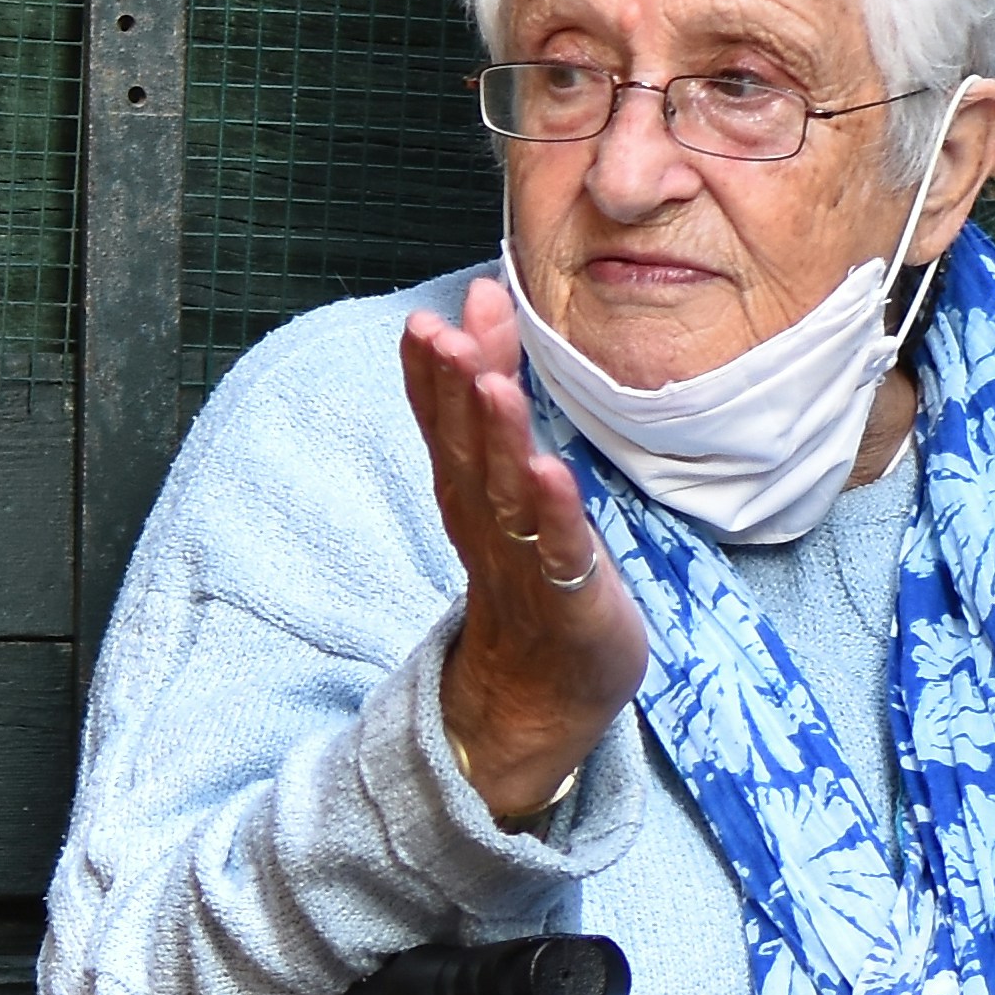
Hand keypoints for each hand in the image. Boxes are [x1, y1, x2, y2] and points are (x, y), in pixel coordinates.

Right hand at [406, 275, 645, 827]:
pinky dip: (553, 513)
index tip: (425, 323)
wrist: (543, 694)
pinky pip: (558, 548)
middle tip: (441, 335)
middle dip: (451, 392)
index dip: (430, 376)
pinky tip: (550, 472)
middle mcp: (486, 521)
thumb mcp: (507, 474)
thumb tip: (482, 300)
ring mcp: (525, 558)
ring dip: (497, 438)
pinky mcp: (569, 593)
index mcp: (469, 492)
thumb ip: (491, 389)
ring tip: (490, 385)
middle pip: (464, 450)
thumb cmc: (532, 571)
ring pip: (506, 492)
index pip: (442, 425)